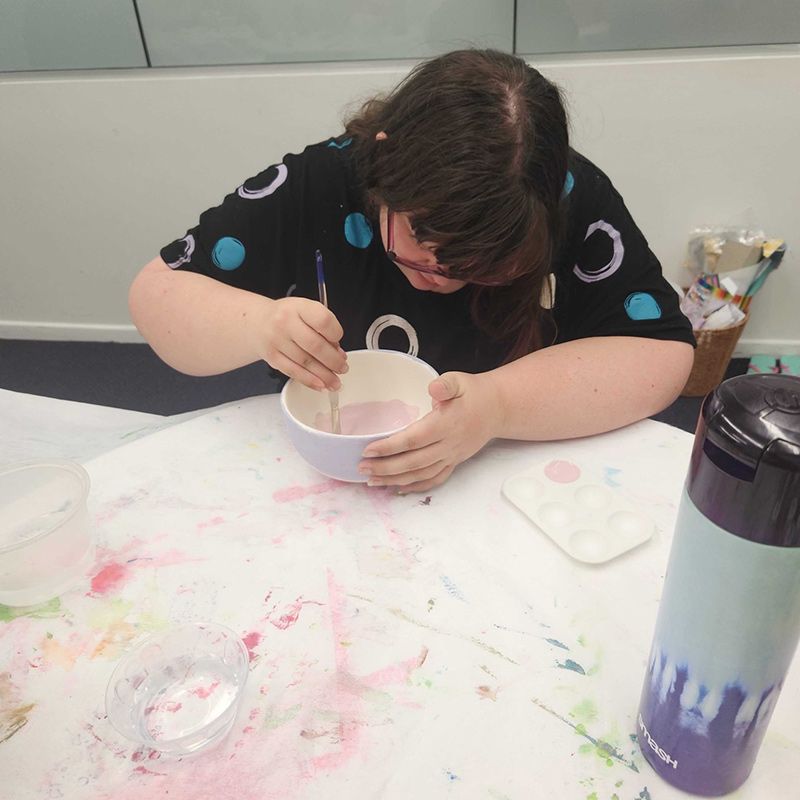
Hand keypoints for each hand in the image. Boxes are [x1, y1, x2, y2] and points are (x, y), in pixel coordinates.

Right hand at [255, 297, 346, 389]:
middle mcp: (285, 322)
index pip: (323, 321)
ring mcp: (276, 340)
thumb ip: (323, 328)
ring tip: (335, 381)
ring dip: (324, 375)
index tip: (340, 343)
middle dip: (333, 361)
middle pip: (315, 345)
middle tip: (343, 368)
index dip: (336, 334)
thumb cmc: (288, 317)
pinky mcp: (271, 357)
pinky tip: (320, 385)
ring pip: (305, 362)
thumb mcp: (305, 311)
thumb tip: (337, 352)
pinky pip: (293, 372)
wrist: (258, 322)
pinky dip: (309, 381)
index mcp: (299, 307)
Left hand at [358, 371, 499, 492]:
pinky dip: (416, 487)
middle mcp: (449, 444)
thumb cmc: (474, 393)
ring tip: (372, 481)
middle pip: (413, 462)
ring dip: (395, 480)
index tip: (368, 450)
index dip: (389, 447)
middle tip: (362, 468)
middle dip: (385, 468)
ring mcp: (452, 456)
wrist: (498, 409)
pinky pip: (435, 479)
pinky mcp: (454, 462)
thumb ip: (446, 384)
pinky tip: (398, 488)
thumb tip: (433, 389)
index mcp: (446, 424)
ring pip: (421, 474)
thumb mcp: (460, 381)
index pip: (413, 440)